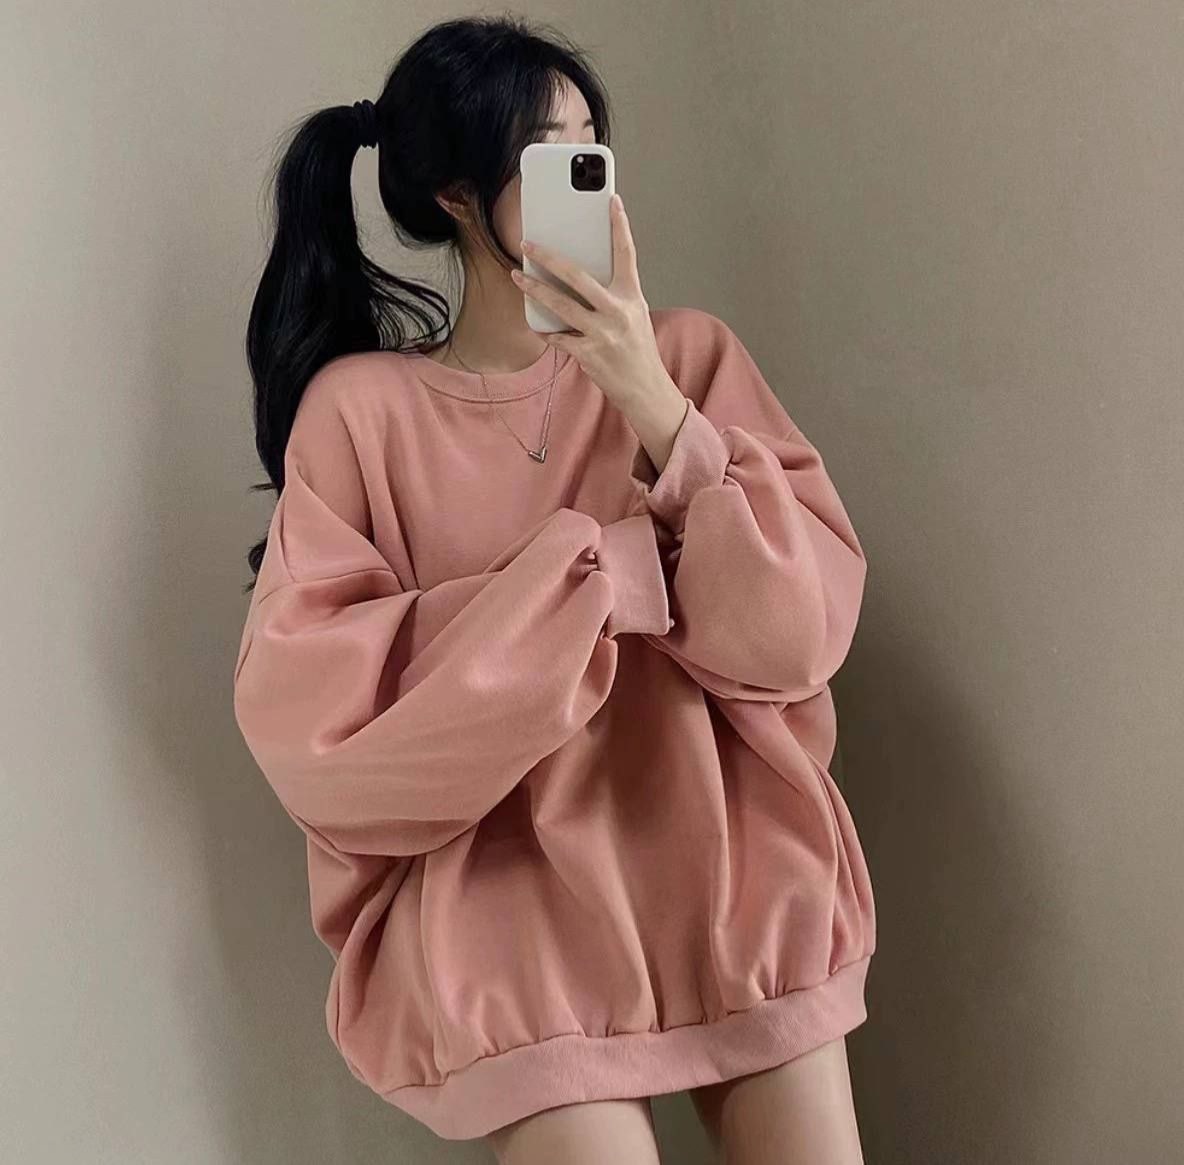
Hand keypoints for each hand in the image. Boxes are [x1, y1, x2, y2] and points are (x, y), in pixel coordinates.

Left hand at [511, 193, 673, 409]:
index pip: (626, 254)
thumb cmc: (638, 350)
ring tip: (518, 277)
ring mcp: (601, 333)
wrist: (645, 389)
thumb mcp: (635, 315)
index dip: (620, 226)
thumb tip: (582, 276)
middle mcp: (617, 312)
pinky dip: (547, 330)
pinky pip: (558, 337)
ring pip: (560, 304)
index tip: (612, 202)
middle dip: (549, 258)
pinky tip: (538, 324)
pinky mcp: (588, 353)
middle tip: (529, 245)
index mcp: (632, 297)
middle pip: (577, 276)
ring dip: (535, 289)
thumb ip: (614, 295)